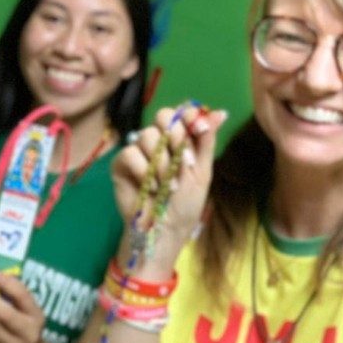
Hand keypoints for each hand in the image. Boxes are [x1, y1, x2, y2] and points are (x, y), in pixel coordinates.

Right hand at [112, 103, 226, 276]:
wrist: (164, 230)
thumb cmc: (186, 204)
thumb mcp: (202, 173)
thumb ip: (206, 141)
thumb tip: (221, 112)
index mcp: (179, 141)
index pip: (181, 113)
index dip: (188, 117)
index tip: (197, 130)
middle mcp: (159, 142)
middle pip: (162, 115)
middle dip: (176, 138)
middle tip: (182, 162)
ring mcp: (139, 151)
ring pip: (147, 135)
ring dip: (161, 163)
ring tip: (166, 185)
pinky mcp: (121, 164)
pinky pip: (130, 153)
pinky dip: (143, 171)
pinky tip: (149, 188)